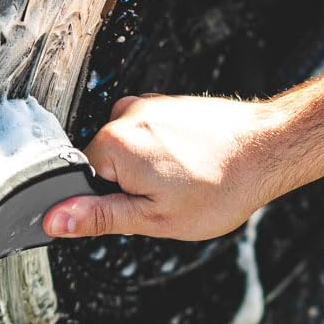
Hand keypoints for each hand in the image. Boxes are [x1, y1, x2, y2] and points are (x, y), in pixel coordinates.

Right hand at [43, 94, 277, 242]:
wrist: (268, 150)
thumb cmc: (220, 185)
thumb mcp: (153, 218)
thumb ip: (99, 217)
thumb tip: (55, 219)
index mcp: (114, 143)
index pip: (84, 179)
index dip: (111, 201)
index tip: (142, 206)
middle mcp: (126, 115)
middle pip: (106, 162)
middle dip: (130, 184)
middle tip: (168, 197)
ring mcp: (150, 106)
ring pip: (130, 150)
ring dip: (150, 169)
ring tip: (185, 179)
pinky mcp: (169, 104)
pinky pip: (151, 135)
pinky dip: (166, 153)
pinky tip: (192, 164)